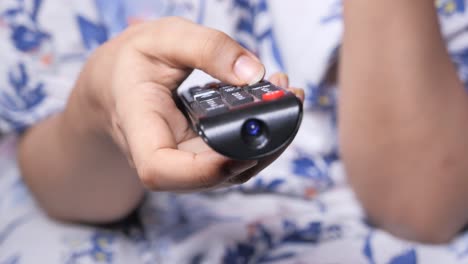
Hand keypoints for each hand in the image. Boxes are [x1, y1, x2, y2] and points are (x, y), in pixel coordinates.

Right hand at [71, 17, 302, 191]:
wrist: (116, 86)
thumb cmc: (132, 63)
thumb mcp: (162, 38)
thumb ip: (207, 48)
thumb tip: (253, 74)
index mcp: (139, 128)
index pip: (161, 170)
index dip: (203, 171)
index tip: (244, 151)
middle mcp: (163, 155)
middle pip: (212, 175)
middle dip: (261, 145)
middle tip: (290, 99)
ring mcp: (184, 160)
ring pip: (231, 170)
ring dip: (269, 139)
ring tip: (287, 93)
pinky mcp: (201, 155)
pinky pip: (234, 155)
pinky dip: (260, 133)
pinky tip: (271, 101)